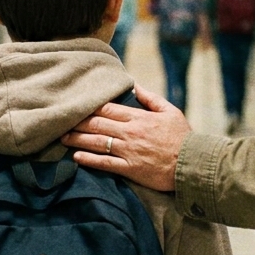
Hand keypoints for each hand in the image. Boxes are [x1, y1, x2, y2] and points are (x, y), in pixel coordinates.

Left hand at [60, 84, 189, 191]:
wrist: (192, 164)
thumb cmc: (183, 138)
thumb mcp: (170, 111)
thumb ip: (150, 98)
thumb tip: (135, 86)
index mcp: (139, 117)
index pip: (108, 109)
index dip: (90, 107)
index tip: (77, 106)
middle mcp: (130, 132)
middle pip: (97, 124)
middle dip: (78, 122)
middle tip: (63, 121)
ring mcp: (128, 151)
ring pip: (97, 142)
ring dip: (78, 139)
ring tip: (63, 138)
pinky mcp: (130, 168)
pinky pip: (105, 163)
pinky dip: (89, 159)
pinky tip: (76, 157)